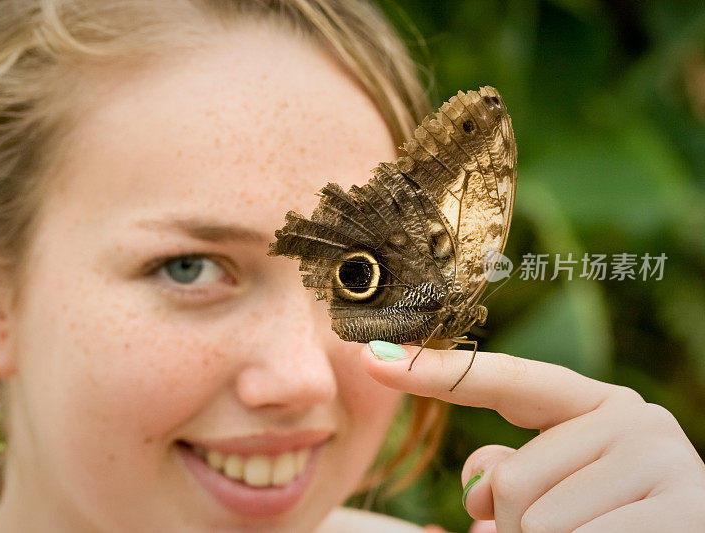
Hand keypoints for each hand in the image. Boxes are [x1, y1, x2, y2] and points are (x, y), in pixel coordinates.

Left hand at [362, 342, 704, 532]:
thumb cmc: (615, 523)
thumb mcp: (562, 493)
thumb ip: (517, 471)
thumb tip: (478, 482)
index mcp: (595, 406)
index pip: (504, 382)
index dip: (434, 372)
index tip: (372, 357)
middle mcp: (631, 418)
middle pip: (510, 482)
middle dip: (514, 528)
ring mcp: (661, 457)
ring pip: (534, 521)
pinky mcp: (684, 505)